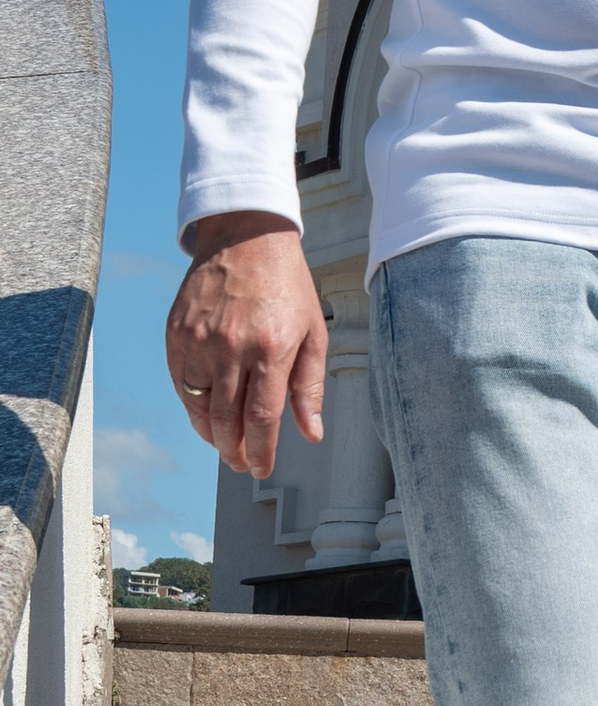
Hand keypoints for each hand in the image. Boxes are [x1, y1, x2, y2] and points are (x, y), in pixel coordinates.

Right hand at [166, 213, 329, 481]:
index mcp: (272, 348)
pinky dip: (192, 406)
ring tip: (225, 445)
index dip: (261, 451)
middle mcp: (232, 347)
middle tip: (241, 464)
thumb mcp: (313, 332)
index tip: (261, 468)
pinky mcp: (176, 333)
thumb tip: (311, 432)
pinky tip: (205, 414)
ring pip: (198, 408)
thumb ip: (310, 386)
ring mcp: (199, 340)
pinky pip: (180, 384)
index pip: (261, 418)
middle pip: (226, 420)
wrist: (246, 236)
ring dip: (211, 435)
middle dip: (234, 451)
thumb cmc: (287, 285)